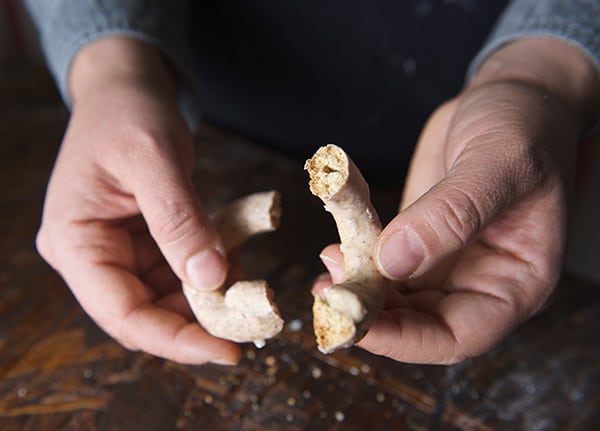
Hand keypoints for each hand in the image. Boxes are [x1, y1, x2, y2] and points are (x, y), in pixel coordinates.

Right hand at [36, 37, 238, 364]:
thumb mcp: (153, 159)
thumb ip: (179, 220)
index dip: (174, 340)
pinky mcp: (146, 244)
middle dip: (201, 319)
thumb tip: (210, 279)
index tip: (226, 350)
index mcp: (76, 242)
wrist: (127, 89)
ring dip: (212, 293)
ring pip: (170, 298)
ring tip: (246, 273)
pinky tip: (234, 250)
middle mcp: (93, 256)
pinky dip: (213, 268)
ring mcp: (120, 252)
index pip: (122, 313)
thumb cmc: (127, 113)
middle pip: (148, 313)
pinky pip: (182, 272)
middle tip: (252, 317)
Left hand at [317, 39, 599, 363]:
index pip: (458, 337)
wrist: (512, 96)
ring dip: (359, 289)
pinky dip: (359, 260)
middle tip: (329, 291)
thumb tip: (393, 261)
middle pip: (419, 324)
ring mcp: (448, 262)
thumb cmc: (524, 127)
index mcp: (516, 281)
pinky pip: (385, 263)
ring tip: (329, 263)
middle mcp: (480, 281)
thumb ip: (451, 214)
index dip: (404, 340)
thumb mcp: (498, 163)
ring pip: (397, 299)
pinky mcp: (421, 239)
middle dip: (371, 314)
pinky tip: (337, 246)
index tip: (355, 321)